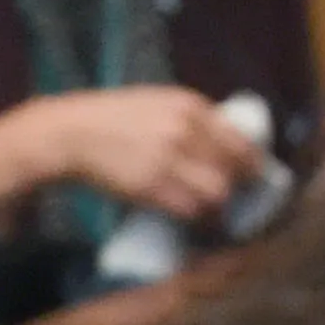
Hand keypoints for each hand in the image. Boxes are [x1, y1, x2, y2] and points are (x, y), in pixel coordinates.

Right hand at [4, 85, 264, 224]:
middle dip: (239, 190)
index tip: (253, 180)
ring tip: (212, 214)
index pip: (242, 140)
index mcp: (191, 106)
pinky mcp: (150, 185)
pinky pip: (190, 210)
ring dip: (218, 208)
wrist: (72, 133)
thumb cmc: (114, 120)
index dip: (253, 166)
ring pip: (217, 193)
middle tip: (235, 202)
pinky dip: (196, 219)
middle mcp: (185, 129)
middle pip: (235, 169)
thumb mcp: (158, 103)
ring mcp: (168, 158)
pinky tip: (192, 221)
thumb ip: (192, 121)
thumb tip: (226, 146)